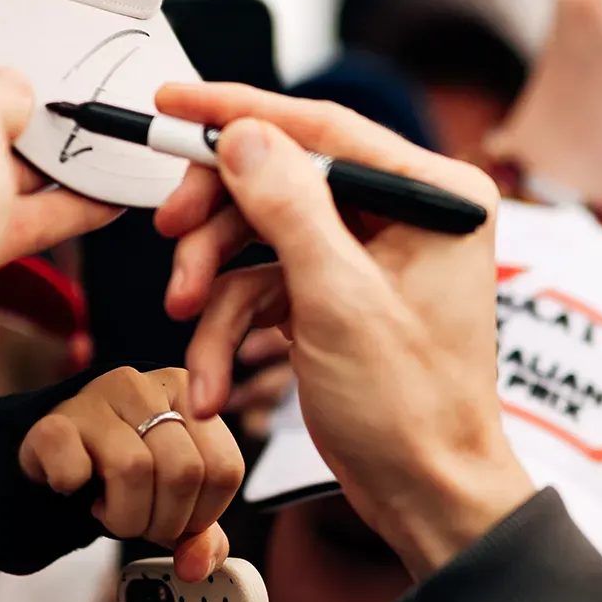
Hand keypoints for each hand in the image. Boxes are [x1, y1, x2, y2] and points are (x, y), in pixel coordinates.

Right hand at [20, 366, 244, 580]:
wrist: (57, 453)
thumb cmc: (121, 470)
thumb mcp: (172, 498)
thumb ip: (200, 534)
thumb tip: (197, 566)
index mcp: (188, 396)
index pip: (225, 469)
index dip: (203, 514)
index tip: (177, 517)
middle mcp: (144, 387)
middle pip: (183, 472)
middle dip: (164, 521)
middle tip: (140, 520)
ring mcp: (96, 397)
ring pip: (134, 470)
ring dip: (123, 516)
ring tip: (109, 510)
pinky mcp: (53, 420)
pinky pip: (73, 466)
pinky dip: (74, 490)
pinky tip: (73, 487)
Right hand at [158, 85, 534, 579]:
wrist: (426, 498)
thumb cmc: (414, 409)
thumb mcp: (340, 301)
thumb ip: (290, 209)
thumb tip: (245, 134)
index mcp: (432, 193)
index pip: (324, 127)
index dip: (241, 111)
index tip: (176, 103)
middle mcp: (403, 211)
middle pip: (280, 175)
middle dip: (216, 215)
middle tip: (168, 233)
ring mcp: (366, 252)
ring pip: (259, 230)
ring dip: (212, 278)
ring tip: (186, 318)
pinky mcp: (335, 291)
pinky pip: (262, 280)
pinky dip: (228, 322)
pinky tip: (211, 375)